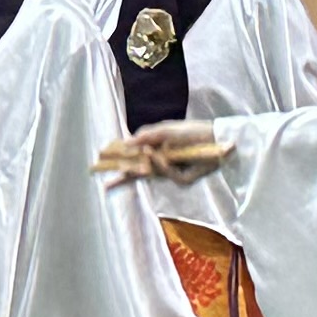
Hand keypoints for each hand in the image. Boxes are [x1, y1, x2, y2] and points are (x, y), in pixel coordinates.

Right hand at [100, 122, 229, 186]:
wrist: (217, 138)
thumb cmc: (191, 132)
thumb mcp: (165, 130)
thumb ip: (145, 136)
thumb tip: (124, 142)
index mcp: (154, 150)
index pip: (131, 159)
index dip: (116, 163)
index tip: (100, 162)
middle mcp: (160, 163)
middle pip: (137, 174)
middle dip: (120, 180)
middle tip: (104, 186)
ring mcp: (171, 173)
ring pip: (151, 175)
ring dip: (142, 168)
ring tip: (138, 160)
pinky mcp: (182, 180)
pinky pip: (167, 174)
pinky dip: (163, 165)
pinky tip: (164, 157)